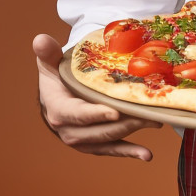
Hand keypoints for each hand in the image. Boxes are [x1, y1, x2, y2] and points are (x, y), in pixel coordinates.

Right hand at [34, 33, 162, 160]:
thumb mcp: (51, 62)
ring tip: (155, 122)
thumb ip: (47, 52)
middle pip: (98, 129)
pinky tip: (146, 155)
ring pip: (108, 139)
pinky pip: (111, 150)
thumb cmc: (56, 75)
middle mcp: (67, 129)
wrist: (58, 92)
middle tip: (148, 112)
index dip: (94, 114)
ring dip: (132, 133)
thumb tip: (40, 40)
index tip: (114, 112)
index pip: (76, 114)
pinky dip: (129, 152)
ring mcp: (81, 139)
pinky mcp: (93, 144)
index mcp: (57, 109)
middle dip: (124, 122)